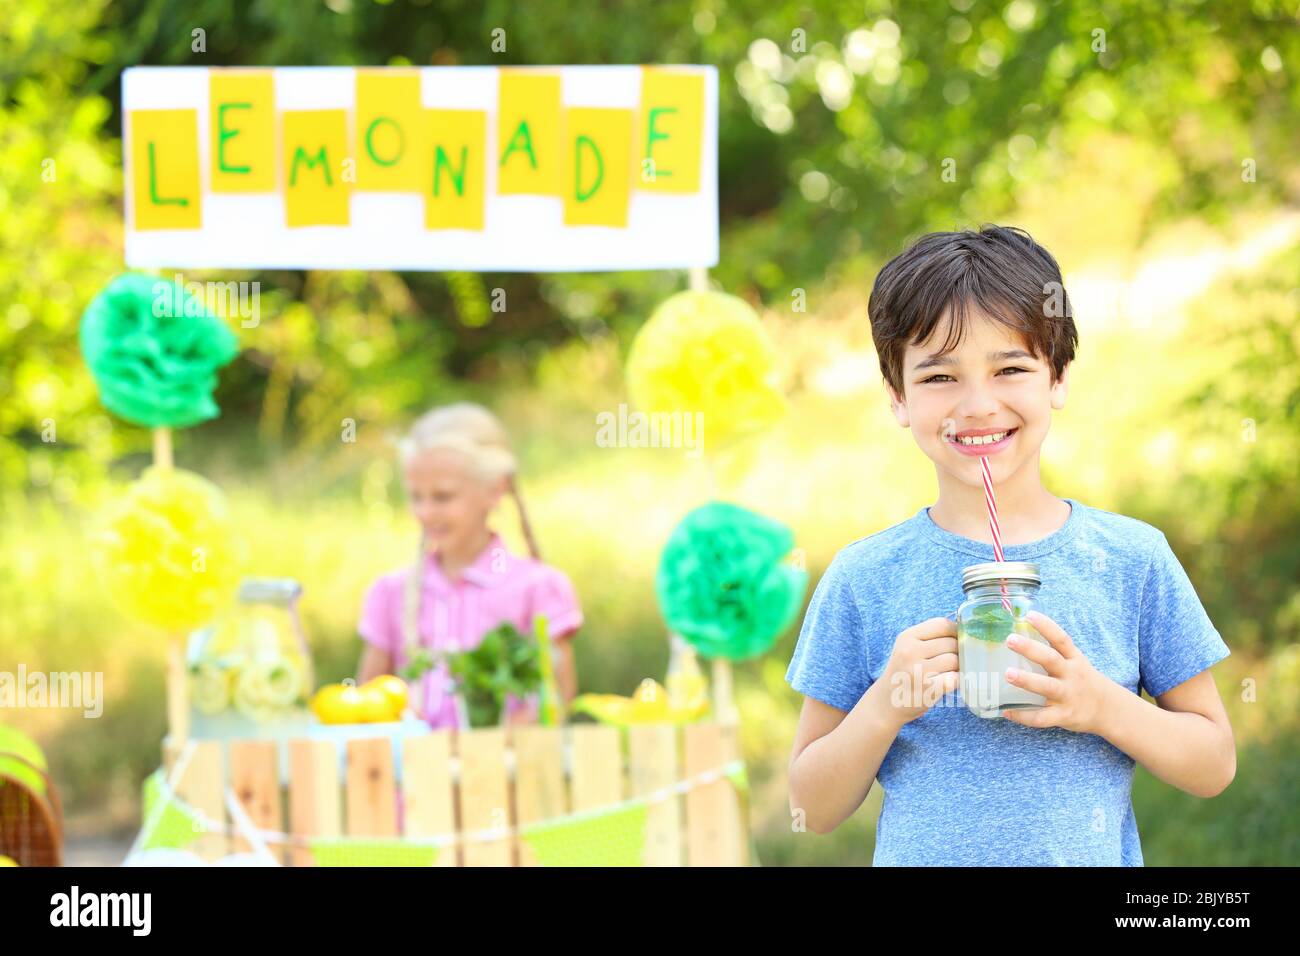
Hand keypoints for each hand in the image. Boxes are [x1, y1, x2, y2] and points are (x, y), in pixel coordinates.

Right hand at [881, 617, 960, 725]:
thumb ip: (929, 638)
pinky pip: (955, 679)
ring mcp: (918, 671)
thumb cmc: (904, 671)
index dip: (955, 630)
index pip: (941, 624)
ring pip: (954, 660)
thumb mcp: (907, 647)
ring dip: (958, 667)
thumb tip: (963, 632)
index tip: (958, 638)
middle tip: (953, 660)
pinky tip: (950, 682)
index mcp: (907, 637)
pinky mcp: (928, 689)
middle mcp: (910, 652)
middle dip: (958, 651)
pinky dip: (957, 680)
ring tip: (949, 671)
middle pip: (951, 643)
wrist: (886, 702)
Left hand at [1000, 611, 1115, 734]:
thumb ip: (1054, 652)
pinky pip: (1042, 717)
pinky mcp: (1063, 715)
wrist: (1108, 709)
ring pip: (1047, 687)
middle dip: (1030, 649)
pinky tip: (1006, 711)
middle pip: (1051, 659)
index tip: (1029, 615)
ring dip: (1026, 680)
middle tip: (1010, 640)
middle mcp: (1071, 675)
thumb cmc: (1082, 681)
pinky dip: (1023, 715)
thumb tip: (1020, 635)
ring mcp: (1067, 696)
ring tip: (1007, 674)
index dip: (1046, 626)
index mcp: (1074, 659)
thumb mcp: (1075, 662)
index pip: (1061, 639)